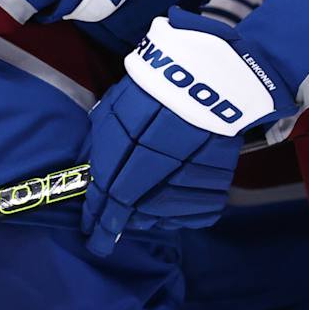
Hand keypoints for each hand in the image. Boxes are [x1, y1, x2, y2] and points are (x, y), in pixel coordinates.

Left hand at [82, 11, 292, 256]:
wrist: (212, 75)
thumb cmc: (157, 85)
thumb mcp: (119, 104)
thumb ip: (105, 139)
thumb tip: (95, 170)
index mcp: (129, 143)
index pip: (109, 192)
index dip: (99, 217)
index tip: (92, 234)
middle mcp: (158, 163)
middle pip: (134, 207)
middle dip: (117, 222)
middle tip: (106, 232)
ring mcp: (190, 173)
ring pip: (163, 214)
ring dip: (147, 219)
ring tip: (139, 215)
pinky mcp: (216, 179)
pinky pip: (195, 212)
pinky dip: (179, 216)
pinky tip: (169, 211)